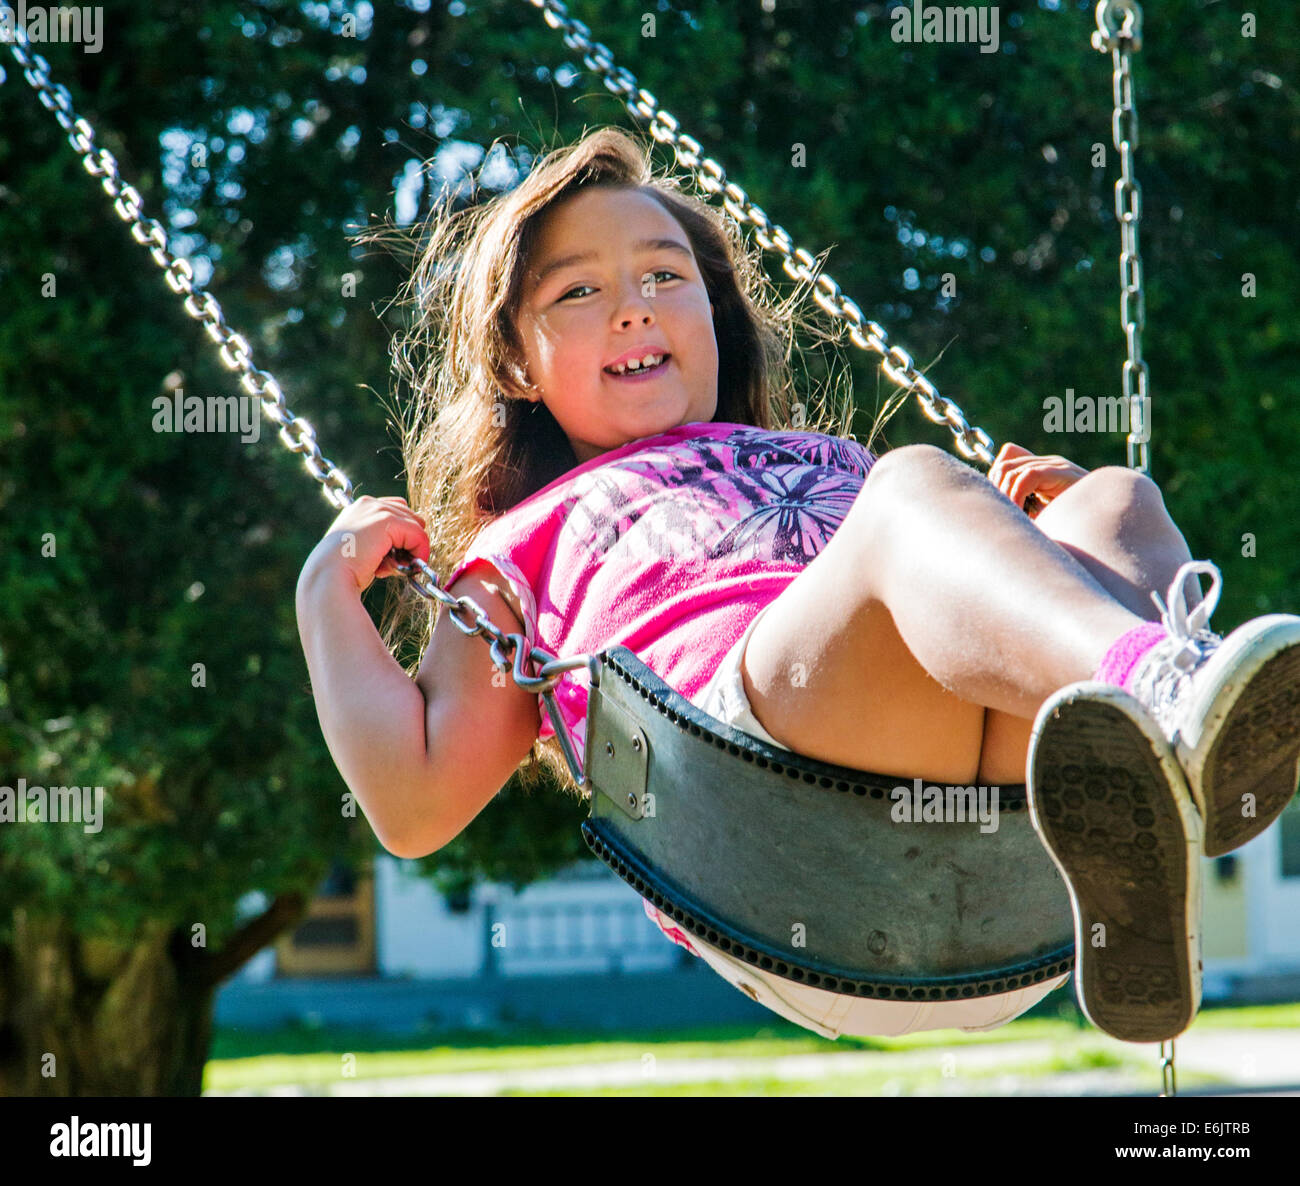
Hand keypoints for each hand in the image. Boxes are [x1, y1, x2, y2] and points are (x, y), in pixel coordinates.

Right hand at [305, 495, 430, 593]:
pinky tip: (398, 569)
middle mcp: (368, 503)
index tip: (390, 560)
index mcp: (359, 508)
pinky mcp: (387, 520)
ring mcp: (377, 509)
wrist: (328, 578)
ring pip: (417, 527)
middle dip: (408, 542)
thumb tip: (406, 550)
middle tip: (393, 565)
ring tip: (390, 568)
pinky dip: (419, 553)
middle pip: (411, 516)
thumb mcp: (361, 551)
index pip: (397, 511)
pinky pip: (419, 536)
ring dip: (412, 550)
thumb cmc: (342, 572)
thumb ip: (380, 543)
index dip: (402, 536)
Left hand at [987, 443, 1087, 519]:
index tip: (1000, 507)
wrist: (1108, 523)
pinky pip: (1027, 476)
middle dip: (997, 489)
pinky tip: (1024, 516)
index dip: (996, 483)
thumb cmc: (1075, 524)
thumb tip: (1003, 500)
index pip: (1005, 462)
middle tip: (1005, 514)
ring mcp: (1055, 465)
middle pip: (1004, 465)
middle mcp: (1048, 463)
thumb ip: (1024, 502)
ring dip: (1006, 496)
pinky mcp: (1061, 472)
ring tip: (1015, 518)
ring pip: (1012, 470)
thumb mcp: (1043, 515)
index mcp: (1043, 470)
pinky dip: (1017, 496)